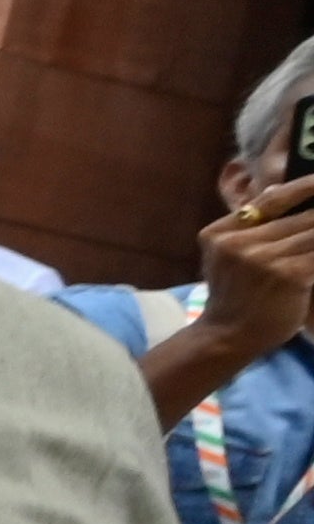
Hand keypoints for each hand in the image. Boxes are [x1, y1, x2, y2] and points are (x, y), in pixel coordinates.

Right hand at [202, 180, 313, 361]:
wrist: (227, 336)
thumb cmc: (233, 296)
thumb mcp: (227, 257)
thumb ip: (249, 228)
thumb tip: (278, 193)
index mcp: (219, 232)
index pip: (268, 200)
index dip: (303, 186)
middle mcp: (237, 242)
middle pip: (298, 216)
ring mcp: (263, 259)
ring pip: (313, 233)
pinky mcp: (289, 275)